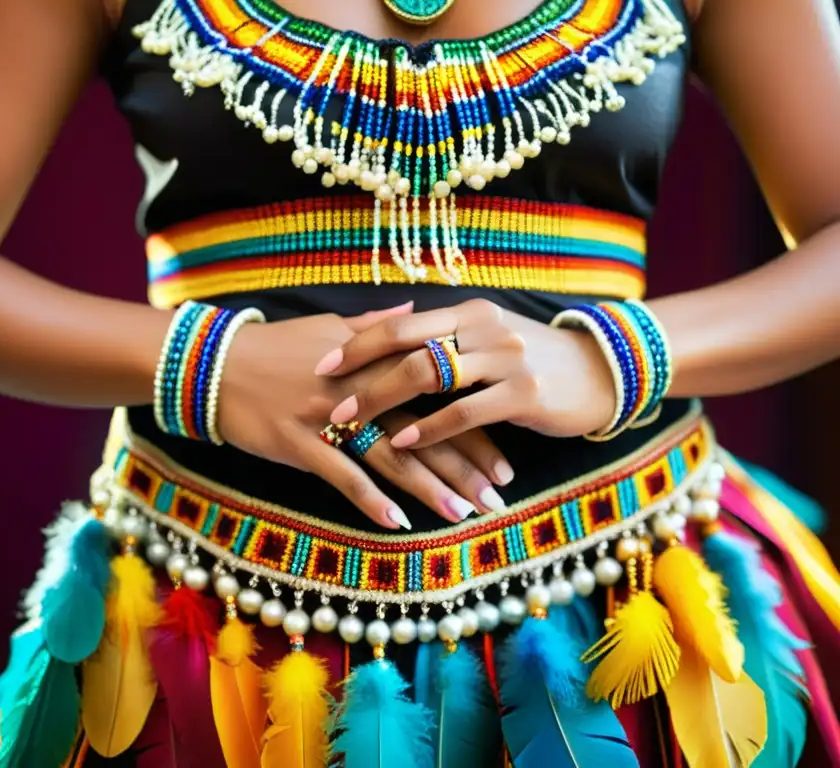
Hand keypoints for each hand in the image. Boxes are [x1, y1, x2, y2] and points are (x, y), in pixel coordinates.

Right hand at [218, 306, 509, 529]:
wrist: (215, 364)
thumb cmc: (274, 346)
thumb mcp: (328, 327)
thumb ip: (377, 326)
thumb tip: (417, 309)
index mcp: (373, 363)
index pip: (437, 397)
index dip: (473, 426)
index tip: (504, 455)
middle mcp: (359, 391)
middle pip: (423, 429)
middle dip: (465, 465)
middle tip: (499, 497)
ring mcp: (328, 419)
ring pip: (390, 455)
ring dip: (429, 487)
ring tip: (465, 514)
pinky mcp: (299, 444)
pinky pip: (341, 475)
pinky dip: (370, 499)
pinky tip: (398, 522)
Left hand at [314, 299, 616, 450]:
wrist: (602, 372)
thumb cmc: (534, 361)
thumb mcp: (488, 340)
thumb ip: (443, 340)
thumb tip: (387, 343)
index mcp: (468, 313)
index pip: (401, 324)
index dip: (358, 343)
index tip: (321, 365)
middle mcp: (483, 328)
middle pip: (407, 346)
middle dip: (360, 374)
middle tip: (325, 400)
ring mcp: (505, 358)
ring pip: (430, 376)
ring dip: (383, 401)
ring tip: (349, 424)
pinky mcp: (524, 394)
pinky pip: (465, 411)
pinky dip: (430, 428)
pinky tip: (404, 443)